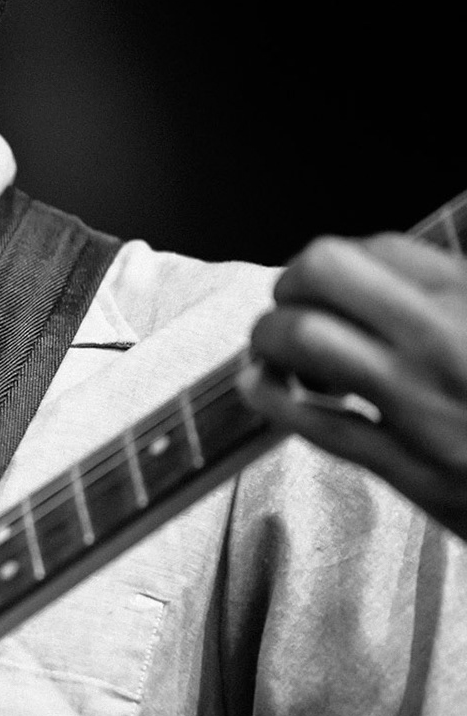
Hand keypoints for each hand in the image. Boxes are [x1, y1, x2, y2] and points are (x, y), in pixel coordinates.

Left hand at [241, 233, 466, 538]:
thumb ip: (453, 292)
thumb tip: (408, 254)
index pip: (376, 248)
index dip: (337, 265)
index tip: (331, 291)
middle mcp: (445, 340)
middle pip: (322, 270)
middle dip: (291, 285)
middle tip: (291, 310)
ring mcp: (422, 403)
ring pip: (302, 337)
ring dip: (270, 339)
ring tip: (278, 355)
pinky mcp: (408, 467)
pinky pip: (313, 422)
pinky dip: (271, 397)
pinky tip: (267, 388)